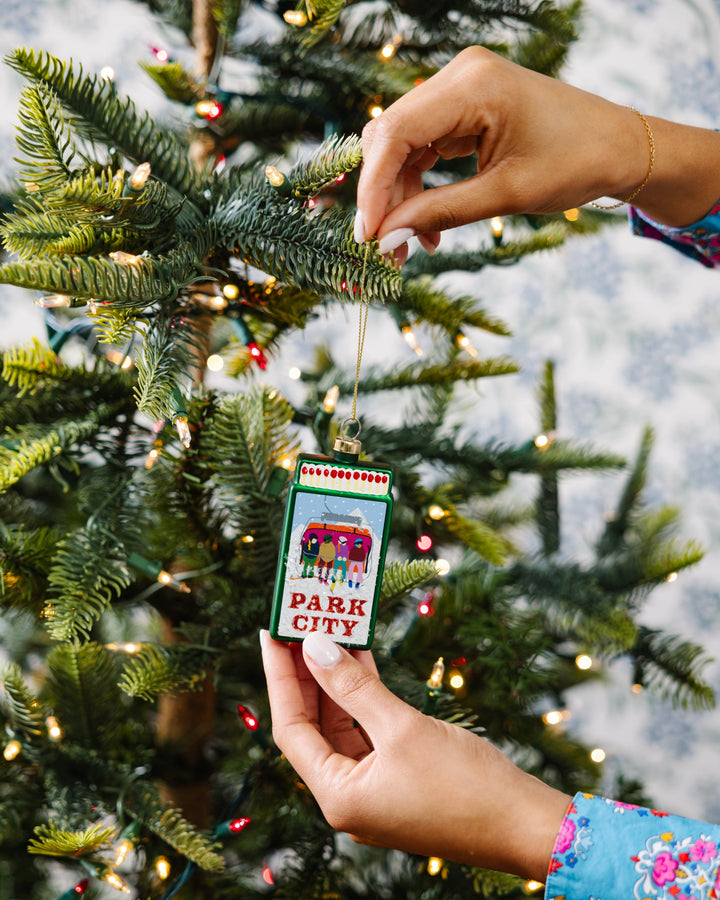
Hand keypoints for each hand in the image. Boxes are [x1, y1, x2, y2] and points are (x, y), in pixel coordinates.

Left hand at [260, 629, 569, 880]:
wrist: (526, 824)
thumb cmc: (466, 784)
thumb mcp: (402, 728)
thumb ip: (353, 687)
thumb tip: (315, 647)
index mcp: (338, 797)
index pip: (291, 728)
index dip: (279, 677)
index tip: (271, 634)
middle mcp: (349, 797)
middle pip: (313, 725)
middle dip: (306, 674)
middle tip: (299, 625)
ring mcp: (375, 788)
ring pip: (342, 725)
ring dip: (336, 680)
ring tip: (328, 631)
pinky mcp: (399, 778)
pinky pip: (368, 730)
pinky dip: (363, 696)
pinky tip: (361, 659)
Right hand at [355, 47, 719, 253]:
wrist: (619, 147)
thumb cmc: (575, 163)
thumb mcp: (506, 195)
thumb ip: (440, 213)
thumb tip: (387, 238)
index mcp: (473, 85)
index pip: (396, 133)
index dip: (373, 187)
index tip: (367, 235)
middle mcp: (460, 75)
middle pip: (391, 136)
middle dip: (382, 195)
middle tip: (383, 248)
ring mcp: (460, 88)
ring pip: (402, 145)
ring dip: (399, 196)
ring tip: (410, 246)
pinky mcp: (464, 107)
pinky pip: (423, 146)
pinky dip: (418, 185)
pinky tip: (426, 224)